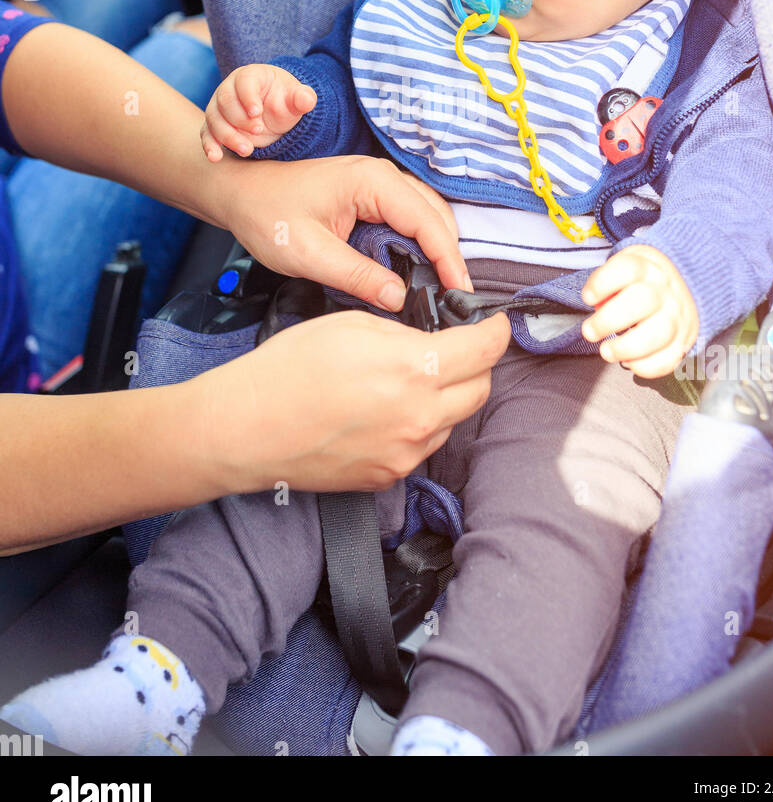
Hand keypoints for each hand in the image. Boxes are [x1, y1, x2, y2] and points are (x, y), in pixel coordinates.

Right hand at [201, 64, 316, 160]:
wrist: (274, 114)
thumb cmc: (283, 101)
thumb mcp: (296, 99)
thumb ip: (302, 98)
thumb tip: (307, 100)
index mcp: (250, 75)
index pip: (244, 82)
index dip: (248, 97)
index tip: (257, 113)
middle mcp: (229, 88)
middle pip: (225, 101)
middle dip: (240, 119)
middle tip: (258, 131)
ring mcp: (219, 107)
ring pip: (214, 119)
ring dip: (228, 136)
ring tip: (247, 150)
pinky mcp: (215, 125)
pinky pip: (207, 134)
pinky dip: (210, 145)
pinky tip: (216, 157)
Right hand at [214, 309, 512, 492]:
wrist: (248, 428)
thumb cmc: (289, 370)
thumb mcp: (353, 325)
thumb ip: (406, 332)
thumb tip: (435, 339)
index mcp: (413, 371)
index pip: (484, 351)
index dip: (496, 332)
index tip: (495, 326)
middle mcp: (419, 417)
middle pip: (480, 389)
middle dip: (477, 365)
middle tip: (457, 348)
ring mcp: (406, 453)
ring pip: (454, 420)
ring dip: (448, 397)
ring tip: (410, 380)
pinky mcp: (389, 476)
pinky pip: (423, 446)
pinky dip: (420, 424)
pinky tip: (388, 410)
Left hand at [224, 154, 472, 308]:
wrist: (240, 193)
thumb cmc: (268, 217)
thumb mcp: (309, 254)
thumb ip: (356, 276)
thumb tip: (399, 298)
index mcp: (372, 182)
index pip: (428, 222)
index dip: (449, 259)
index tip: (461, 292)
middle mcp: (382, 176)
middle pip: (436, 216)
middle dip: (450, 256)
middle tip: (456, 298)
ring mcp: (379, 183)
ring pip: (427, 216)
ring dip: (438, 249)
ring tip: (442, 288)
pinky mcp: (371, 195)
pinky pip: (410, 217)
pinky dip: (421, 243)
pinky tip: (418, 270)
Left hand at [580, 244, 698, 378]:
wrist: (681, 291)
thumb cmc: (640, 282)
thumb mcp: (623, 269)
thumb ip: (606, 283)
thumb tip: (597, 305)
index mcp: (648, 267)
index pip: (628, 268)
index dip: (602, 283)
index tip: (587, 298)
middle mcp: (666, 290)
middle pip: (643, 300)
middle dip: (609, 320)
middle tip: (589, 332)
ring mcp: (677, 316)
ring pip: (659, 333)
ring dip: (627, 347)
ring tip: (606, 352)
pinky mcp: (683, 341)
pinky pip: (669, 359)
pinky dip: (646, 366)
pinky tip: (629, 362)